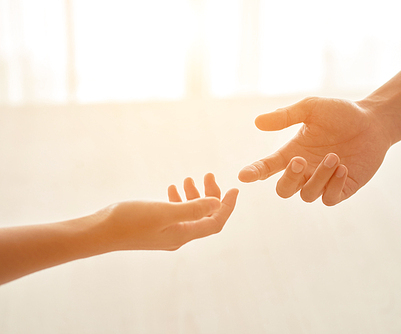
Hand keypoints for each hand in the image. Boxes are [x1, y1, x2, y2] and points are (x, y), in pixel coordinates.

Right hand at [99, 173, 237, 250]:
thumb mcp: (164, 212)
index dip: (227, 206)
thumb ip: (193, 208)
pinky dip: (178, 200)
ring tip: (188, 179)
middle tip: (208, 175)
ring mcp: (166, 233)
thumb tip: (218, 203)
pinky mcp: (154, 228)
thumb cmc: (129, 221)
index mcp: (184, 235)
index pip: (215, 222)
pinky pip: (175, 214)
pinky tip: (173, 188)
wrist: (98, 232)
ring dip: (193, 196)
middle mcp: (178, 237)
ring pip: (190, 214)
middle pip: (205, 216)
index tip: (235, 188)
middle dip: (210, 195)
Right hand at [238, 97, 391, 205]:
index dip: (254, 173)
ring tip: (334, 156)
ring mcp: (322, 182)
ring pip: (308, 194)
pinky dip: (333, 185)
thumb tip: (258, 122)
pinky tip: (343, 168)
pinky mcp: (342, 189)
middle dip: (289, 179)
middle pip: (284, 190)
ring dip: (319, 177)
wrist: (373, 122)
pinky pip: (329, 198)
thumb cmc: (340, 114)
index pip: (267, 167)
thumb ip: (286, 116)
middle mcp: (305, 171)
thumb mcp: (311, 109)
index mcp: (292, 153)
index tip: (243, 176)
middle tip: (300, 161)